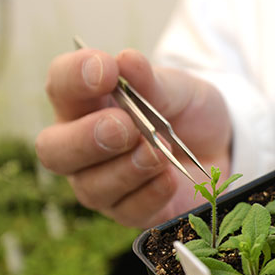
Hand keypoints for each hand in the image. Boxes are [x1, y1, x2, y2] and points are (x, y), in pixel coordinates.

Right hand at [35, 48, 231, 226]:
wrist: (220, 146)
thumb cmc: (184, 112)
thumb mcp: (177, 88)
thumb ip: (151, 80)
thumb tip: (127, 61)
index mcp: (85, 104)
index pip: (61, 87)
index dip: (74, 78)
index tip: (106, 70)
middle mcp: (81, 147)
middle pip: (54, 151)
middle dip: (86, 138)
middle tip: (123, 125)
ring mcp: (102, 185)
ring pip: (91, 187)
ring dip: (126, 168)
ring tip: (158, 151)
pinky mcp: (131, 213)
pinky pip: (128, 212)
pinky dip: (150, 193)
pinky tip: (170, 178)